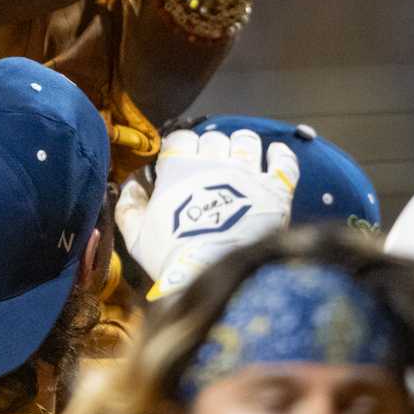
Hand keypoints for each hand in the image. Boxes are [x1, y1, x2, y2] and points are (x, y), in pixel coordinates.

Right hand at [116, 126, 299, 298]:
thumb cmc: (172, 255)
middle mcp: (216, 161)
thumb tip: (131, 186)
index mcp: (180, 168)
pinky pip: (285, 160)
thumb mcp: (136, 236)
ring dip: (242, 145)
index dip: (179, 148)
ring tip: (241, 159)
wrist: (216, 275)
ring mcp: (249, 173)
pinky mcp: (277, 189)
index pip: (180, 138)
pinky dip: (280, 155)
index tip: (178, 164)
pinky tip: (275, 157)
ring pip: (247, 140)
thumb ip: (129, 207)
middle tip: (209, 168)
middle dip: (210, 149)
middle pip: (214, 138)